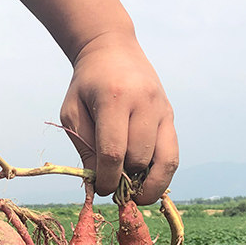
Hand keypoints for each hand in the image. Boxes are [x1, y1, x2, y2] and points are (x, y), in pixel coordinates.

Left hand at [60, 33, 177, 203]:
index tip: (101, 190)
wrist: (112, 49)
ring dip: (149, 184)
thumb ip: (85, 147)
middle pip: (139, 159)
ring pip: (164, 161)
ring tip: (134, 195)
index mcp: (115, 98)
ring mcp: (162, 109)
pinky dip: (162, 176)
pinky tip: (147, 184)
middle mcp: (144, 103)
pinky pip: (173, 155)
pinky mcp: (170, 115)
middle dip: (125, 181)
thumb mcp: (73, 113)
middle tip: (114, 189)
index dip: (107, 179)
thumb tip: (99, 184)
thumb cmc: (87, 85)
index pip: (114, 152)